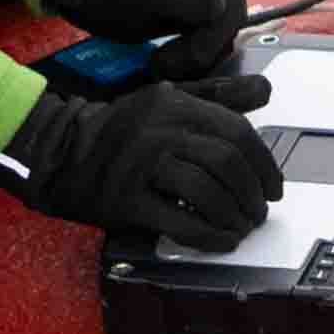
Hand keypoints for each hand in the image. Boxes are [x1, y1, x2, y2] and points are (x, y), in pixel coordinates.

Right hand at [0, 67, 281, 245]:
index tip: (274, 187)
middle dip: (252, 193)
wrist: (60, 150)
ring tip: (241, 227)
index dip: (264, 164)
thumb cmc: (122, 129)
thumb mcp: (169, 100)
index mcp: (175, 104)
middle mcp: (159, 130)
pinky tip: (220, 241)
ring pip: (205, 190)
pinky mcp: (125, 199)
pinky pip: (178, 220)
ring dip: (233, 216)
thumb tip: (265, 92)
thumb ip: (217, 96)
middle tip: (259, 212)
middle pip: (225, 162)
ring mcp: (141, 165)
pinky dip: (207, 235)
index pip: (236, 132)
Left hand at [42, 0, 253, 81]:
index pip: (228, 2)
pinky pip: (219, 33)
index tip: (167, 59)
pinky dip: (198, 51)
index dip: (206, 39)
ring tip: (164, 63)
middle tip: (163, 66)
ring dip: (200, 54)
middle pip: (232, 16)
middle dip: (201, 50)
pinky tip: (173, 58)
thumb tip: (219, 5)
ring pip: (228, 29)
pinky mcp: (213, 0)